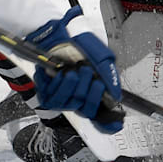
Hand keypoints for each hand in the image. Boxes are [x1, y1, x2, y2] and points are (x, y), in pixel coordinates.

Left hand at [25, 7, 122, 132]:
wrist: (57, 38)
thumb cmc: (78, 48)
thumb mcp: (100, 58)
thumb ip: (110, 76)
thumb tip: (115, 96)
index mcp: (92, 94)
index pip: (101, 116)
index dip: (109, 123)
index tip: (116, 123)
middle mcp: (77, 101)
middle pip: (86, 108)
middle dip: (87, 88)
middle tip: (85, 70)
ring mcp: (61, 100)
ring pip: (69, 102)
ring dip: (72, 85)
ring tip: (71, 71)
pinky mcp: (45, 95)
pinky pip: (52, 96)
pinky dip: (56, 82)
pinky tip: (58, 72)